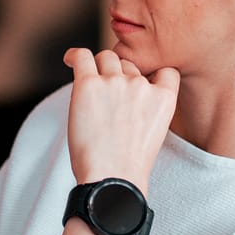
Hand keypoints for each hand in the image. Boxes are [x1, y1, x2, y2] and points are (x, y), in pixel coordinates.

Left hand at [62, 47, 178, 187]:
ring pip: (107, 58)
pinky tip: (69, 60)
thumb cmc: (129, 164)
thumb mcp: (154, 132)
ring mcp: (115, 82)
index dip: (150, 75)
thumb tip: (124, 89)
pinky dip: (74, 56)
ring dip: (99, 69)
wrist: (112, 178)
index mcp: (164, 98)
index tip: (138, 83)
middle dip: (119, 76)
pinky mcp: (89, 85)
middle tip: (107, 98)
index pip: (165, 70)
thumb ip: (147, 107)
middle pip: (129, 65)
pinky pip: (82, 57)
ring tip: (90, 87)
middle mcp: (141, 85)